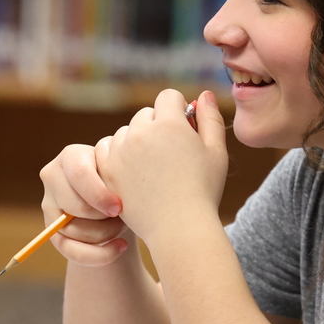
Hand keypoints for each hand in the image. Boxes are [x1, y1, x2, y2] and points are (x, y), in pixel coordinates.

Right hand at [39, 142, 128, 265]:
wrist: (121, 198)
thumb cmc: (126, 181)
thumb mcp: (125, 174)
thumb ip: (120, 179)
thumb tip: (118, 206)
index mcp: (72, 155)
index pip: (79, 175)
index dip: (99, 195)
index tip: (120, 209)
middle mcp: (53, 176)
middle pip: (76, 206)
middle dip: (104, 218)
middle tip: (125, 217)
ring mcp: (49, 202)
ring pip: (73, 229)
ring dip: (104, 235)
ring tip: (123, 226)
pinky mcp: (52, 229)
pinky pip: (70, 250)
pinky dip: (98, 255)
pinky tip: (120, 247)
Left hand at [97, 89, 227, 246]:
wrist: (179, 228)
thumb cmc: (203, 191)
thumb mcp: (216, 152)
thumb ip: (210, 118)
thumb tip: (203, 94)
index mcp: (170, 123)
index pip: (169, 97)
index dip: (179, 111)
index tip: (184, 131)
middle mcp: (141, 131)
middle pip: (146, 114)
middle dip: (157, 127)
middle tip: (170, 155)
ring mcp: (121, 150)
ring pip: (126, 132)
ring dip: (137, 142)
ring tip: (153, 169)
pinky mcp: (107, 169)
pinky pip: (107, 150)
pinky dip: (118, 157)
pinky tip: (135, 174)